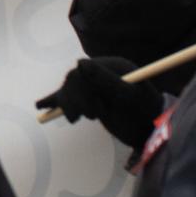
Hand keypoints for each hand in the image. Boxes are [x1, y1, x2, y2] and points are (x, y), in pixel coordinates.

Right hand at [35, 57, 163, 150]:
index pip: (83, 70)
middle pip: (73, 81)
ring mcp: (93, 88)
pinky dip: (53, 102)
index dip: (81, 89)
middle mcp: (101, 74)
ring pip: (68, 90)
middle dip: (77, 100)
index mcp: (112, 66)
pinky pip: (66, 98)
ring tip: (76, 119)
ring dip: (69, 105)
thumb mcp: (129, 97)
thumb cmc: (147, 115)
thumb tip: (80, 62)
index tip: (92, 110)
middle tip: (92, 117)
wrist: (154, 134)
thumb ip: (105, 79)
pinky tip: (41, 107)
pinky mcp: (87, 101)